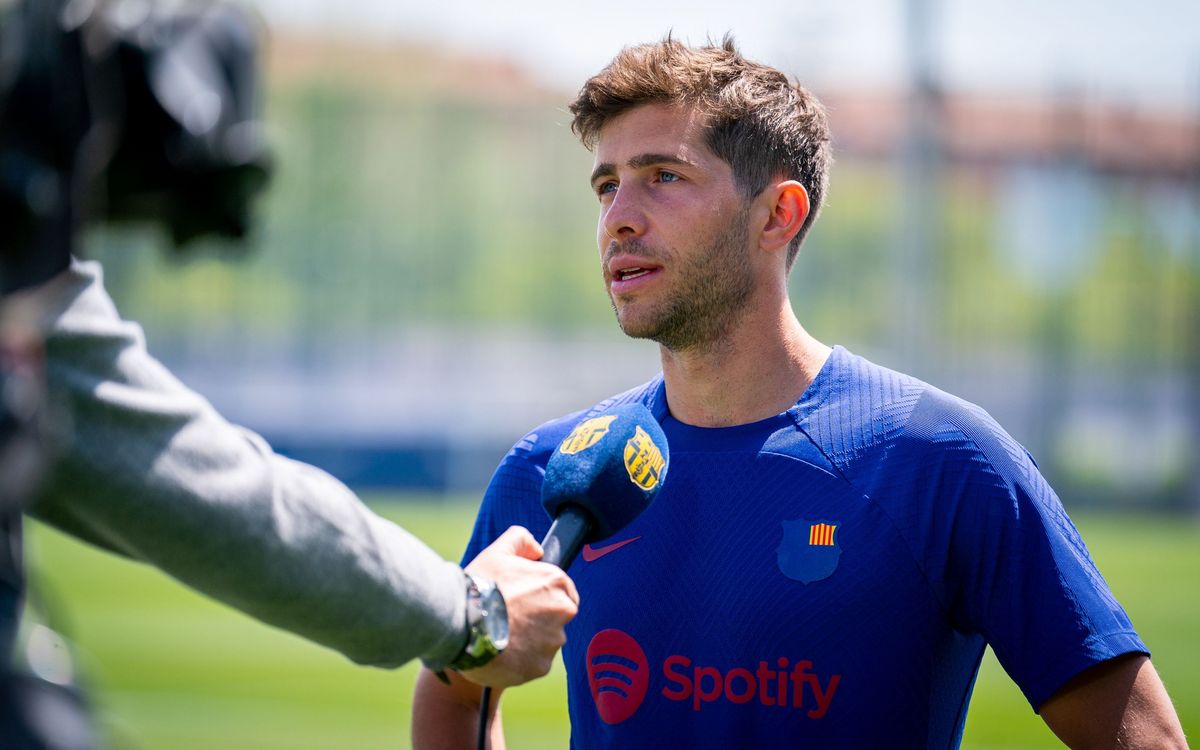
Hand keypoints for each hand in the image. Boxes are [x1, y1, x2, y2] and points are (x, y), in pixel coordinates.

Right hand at [459, 526, 578, 687]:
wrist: (462, 627)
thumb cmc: (479, 587)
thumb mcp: (497, 552)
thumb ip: (520, 540)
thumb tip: (536, 548)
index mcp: (556, 582)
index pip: (563, 590)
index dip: (541, 594)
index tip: (523, 600)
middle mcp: (562, 611)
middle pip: (556, 617)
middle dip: (538, 618)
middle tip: (510, 618)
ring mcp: (552, 641)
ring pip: (545, 642)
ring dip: (529, 640)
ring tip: (501, 635)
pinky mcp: (540, 666)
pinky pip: (534, 663)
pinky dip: (521, 661)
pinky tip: (501, 652)